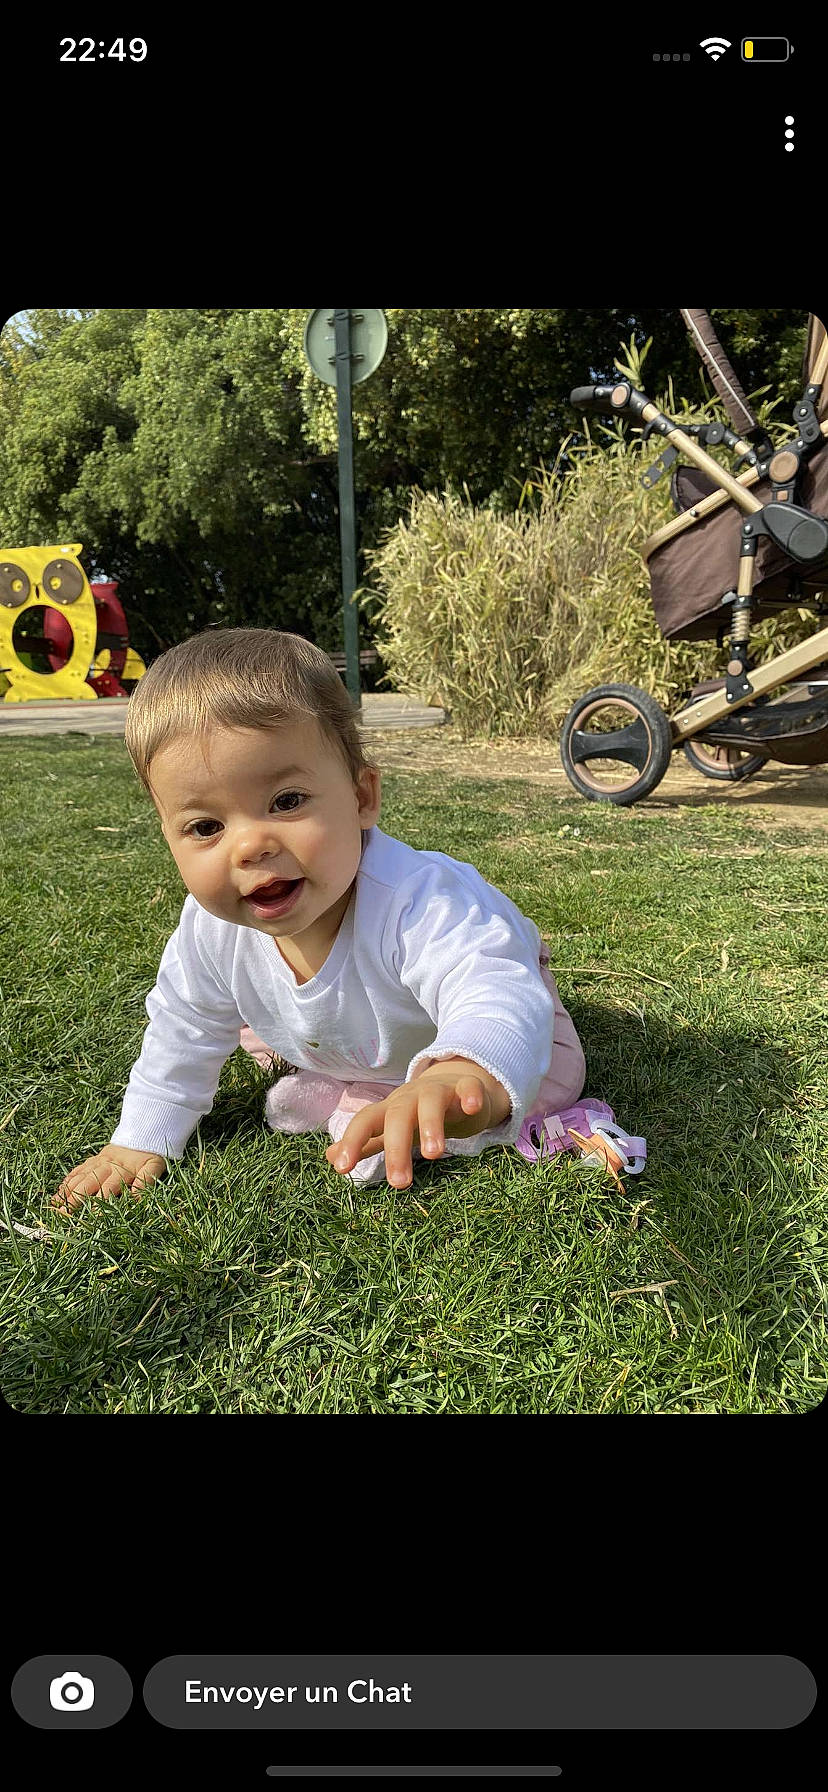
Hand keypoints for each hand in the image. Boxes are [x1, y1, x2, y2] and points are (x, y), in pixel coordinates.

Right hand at [53, 1144, 166, 1214]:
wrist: (142, 1133)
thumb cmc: (149, 1155)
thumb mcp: (153, 1167)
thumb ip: (145, 1182)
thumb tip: (135, 1198)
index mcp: (121, 1170)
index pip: (107, 1189)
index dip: (99, 1203)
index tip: (91, 1218)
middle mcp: (105, 1166)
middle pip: (87, 1184)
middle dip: (74, 1199)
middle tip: (62, 1214)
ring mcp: (97, 1162)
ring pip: (79, 1177)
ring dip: (66, 1191)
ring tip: (55, 1206)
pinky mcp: (93, 1160)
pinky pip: (78, 1170)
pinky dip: (68, 1180)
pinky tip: (59, 1190)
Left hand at [324, 1062, 508, 1188]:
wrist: (455, 1087)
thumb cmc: (417, 1113)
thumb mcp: (390, 1128)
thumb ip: (366, 1143)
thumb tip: (329, 1157)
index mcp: (389, 1110)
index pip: (366, 1122)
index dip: (352, 1142)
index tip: (342, 1169)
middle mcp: (410, 1098)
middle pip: (398, 1117)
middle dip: (397, 1148)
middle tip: (399, 1184)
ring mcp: (438, 1091)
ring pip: (431, 1102)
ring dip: (431, 1125)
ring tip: (434, 1154)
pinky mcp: (465, 1089)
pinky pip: (468, 1088)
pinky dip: (469, 1096)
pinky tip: (472, 1109)